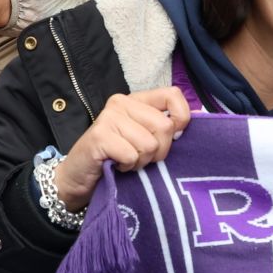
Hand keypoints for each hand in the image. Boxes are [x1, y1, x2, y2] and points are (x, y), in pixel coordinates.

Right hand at [52, 87, 192, 209]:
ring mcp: (109, 118)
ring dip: (141, 162)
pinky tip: (116, 165)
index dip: (181, 118)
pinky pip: (132, 156)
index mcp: (136, 100)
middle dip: (159, 151)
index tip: (173, 137)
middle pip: (165, 127)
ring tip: (126, 161)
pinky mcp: (100, 136)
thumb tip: (194, 123)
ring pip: (149, 144)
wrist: (78, 178)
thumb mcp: (144, 138)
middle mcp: (122, 103)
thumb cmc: (116, 158)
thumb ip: (164, 128)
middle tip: (141, 157)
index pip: (173, 95)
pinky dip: (128, 167)